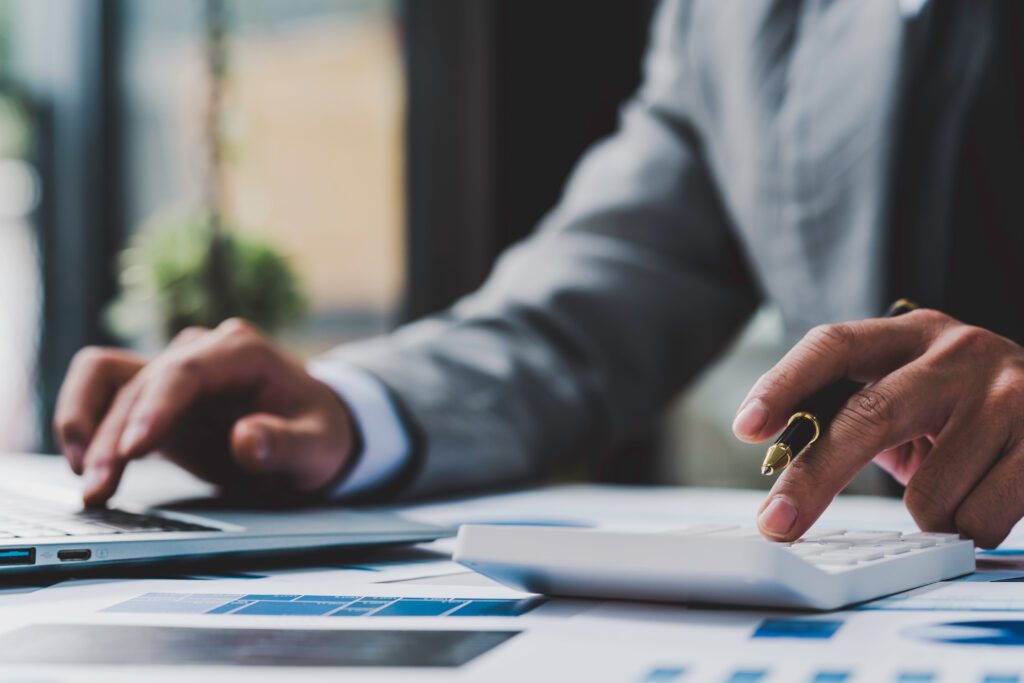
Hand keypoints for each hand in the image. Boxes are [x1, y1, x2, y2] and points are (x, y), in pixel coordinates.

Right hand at [53, 319, 357, 505]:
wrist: (311, 431)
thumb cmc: (317, 434)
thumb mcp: (317, 448)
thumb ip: (285, 444)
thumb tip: (245, 439)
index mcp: (243, 352)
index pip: (187, 371)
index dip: (155, 408)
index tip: (132, 449)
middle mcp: (202, 350)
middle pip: (142, 383)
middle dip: (114, 437)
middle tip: (100, 489)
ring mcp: (175, 369)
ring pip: (108, 380)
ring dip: (88, 427)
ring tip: (88, 481)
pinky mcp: (155, 394)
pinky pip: (103, 392)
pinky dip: (85, 422)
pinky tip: (85, 464)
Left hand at [733, 308, 1023, 547]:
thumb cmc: (967, 413)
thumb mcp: (912, 396)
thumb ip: (855, 415)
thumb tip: (783, 473)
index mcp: (910, 335)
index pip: (834, 345)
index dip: (784, 383)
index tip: (747, 427)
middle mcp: (959, 353)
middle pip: (869, 415)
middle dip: (814, 479)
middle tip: (777, 523)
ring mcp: (1010, 394)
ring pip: (929, 490)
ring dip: (924, 517)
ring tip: (951, 491)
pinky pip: (978, 516)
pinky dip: (967, 529)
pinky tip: (983, 500)